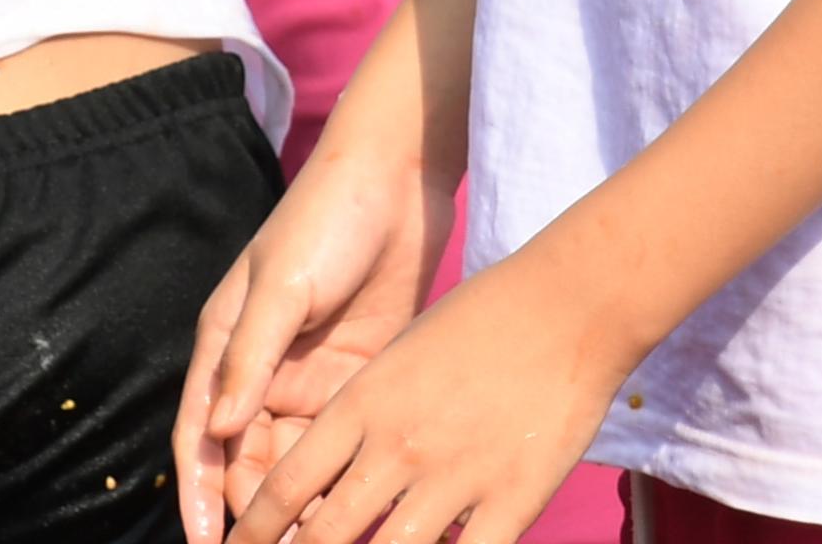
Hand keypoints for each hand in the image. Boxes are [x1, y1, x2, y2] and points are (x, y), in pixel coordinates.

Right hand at [178, 134, 454, 543]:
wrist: (399, 178)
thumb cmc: (327, 217)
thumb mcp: (284, 284)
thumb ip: (253, 356)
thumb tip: (223, 429)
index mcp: (226, 345)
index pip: (203, 435)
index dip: (200, 492)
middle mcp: (262, 370)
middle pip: (249, 459)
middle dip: (258, 508)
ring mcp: (311, 376)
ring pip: (296, 459)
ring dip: (304, 501)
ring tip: (322, 540)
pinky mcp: (358, 377)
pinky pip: (342, 438)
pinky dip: (344, 474)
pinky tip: (358, 507)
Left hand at [226, 247, 631, 543]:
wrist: (568, 301)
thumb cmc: (482, 317)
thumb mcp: (400, 355)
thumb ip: (363, 417)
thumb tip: (333, 472)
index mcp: (363, 405)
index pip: (284, 487)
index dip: (253, 531)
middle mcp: (398, 447)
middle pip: (322, 536)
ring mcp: (455, 476)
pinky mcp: (513, 498)